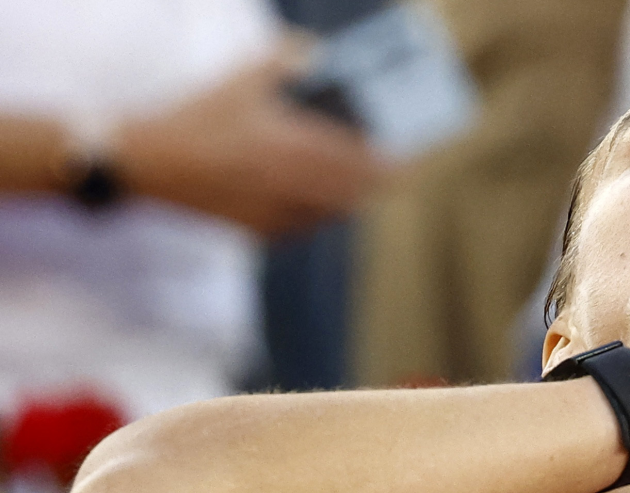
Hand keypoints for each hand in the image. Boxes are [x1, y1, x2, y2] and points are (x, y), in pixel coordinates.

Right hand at [116, 48, 381, 234]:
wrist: (149, 164)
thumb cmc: (196, 118)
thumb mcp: (240, 81)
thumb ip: (283, 61)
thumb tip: (316, 51)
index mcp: (290, 147)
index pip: (356, 164)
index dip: (387, 166)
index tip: (406, 160)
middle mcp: (288, 185)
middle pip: (352, 194)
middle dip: (375, 184)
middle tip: (391, 174)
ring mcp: (275, 212)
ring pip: (331, 214)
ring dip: (349, 201)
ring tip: (360, 188)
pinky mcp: (259, 230)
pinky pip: (304, 229)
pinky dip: (319, 217)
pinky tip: (321, 205)